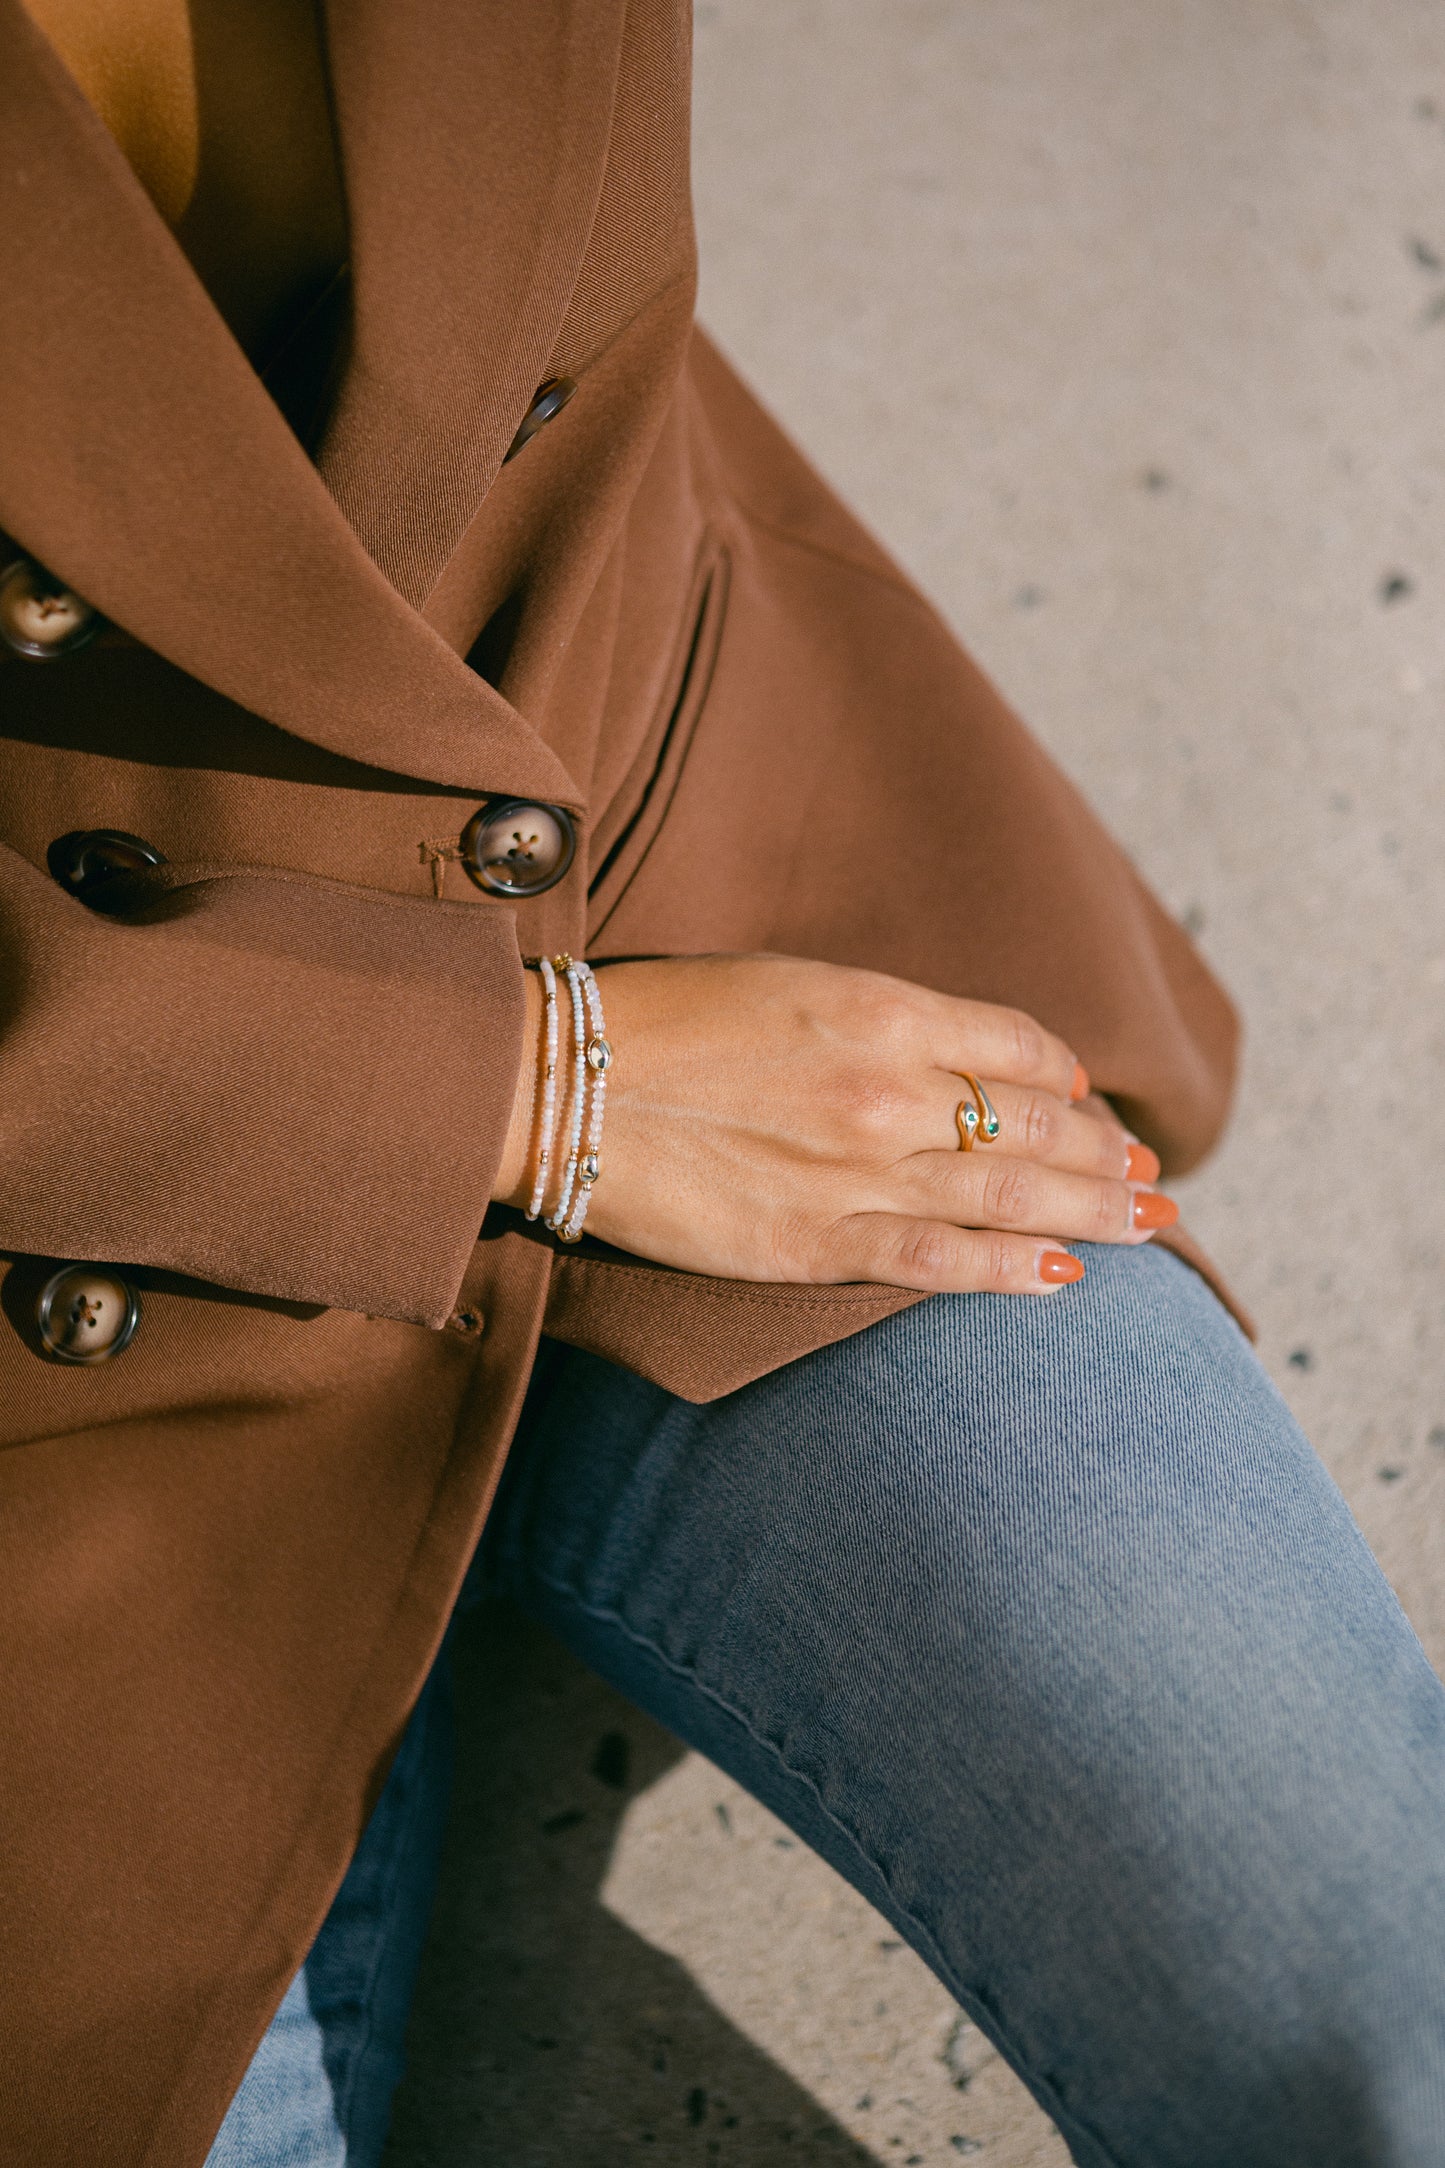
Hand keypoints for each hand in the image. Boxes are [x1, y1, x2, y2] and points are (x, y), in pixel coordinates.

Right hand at [495, 954, 1173, 1293]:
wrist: (564, 1085)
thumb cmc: (664, 1018)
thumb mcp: (787, 978)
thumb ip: (881, 1014)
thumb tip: (965, 1048)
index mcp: (883, 1007)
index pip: (1017, 1045)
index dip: (1068, 1074)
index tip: (1090, 1097)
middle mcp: (891, 1088)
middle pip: (1036, 1122)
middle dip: (1104, 1151)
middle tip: (1150, 1174)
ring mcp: (859, 1169)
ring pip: (1011, 1192)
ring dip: (1093, 1211)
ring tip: (1150, 1224)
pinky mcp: (815, 1242)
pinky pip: (938, 1258)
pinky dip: (1010, 1269)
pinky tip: (1065, 1276)